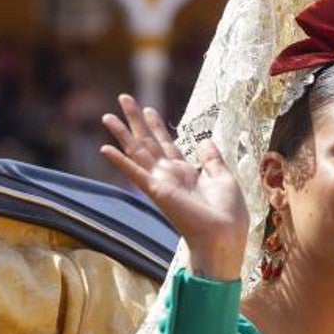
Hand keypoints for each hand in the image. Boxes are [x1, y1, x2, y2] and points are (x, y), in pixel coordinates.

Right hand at [101, 94, 248, 280]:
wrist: (225, 235)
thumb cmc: (228, 213)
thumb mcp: (223, 178)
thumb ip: (212, 160)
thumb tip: (205, 141)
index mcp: (186, 173)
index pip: (167, 144)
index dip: (157, 126)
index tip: (148, 109)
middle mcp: (169, 176)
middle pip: (148, 142)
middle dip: (135, 120)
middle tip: (124, 98)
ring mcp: (161, 183)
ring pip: (137, 152)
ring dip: (122, 133)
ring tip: (107, 115)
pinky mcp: (157, 191)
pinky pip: (135, 173)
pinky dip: (120, 161)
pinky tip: (105, 148)